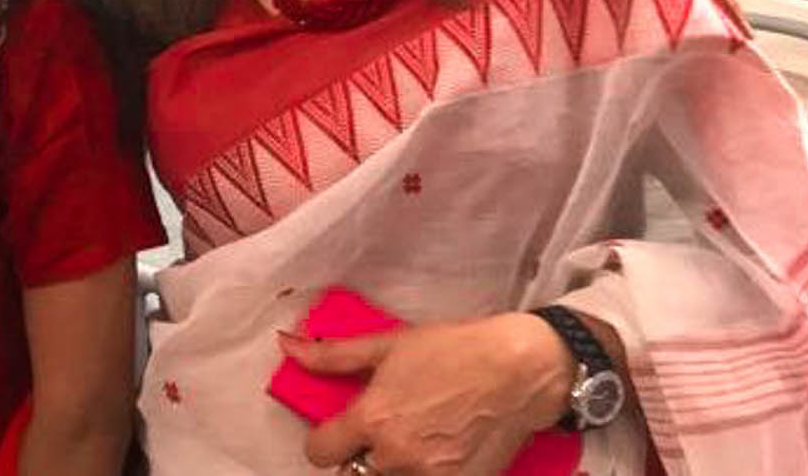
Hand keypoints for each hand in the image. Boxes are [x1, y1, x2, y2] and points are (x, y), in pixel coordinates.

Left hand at [285, 313, 572, 475]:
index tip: (336, 433)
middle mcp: (397, 456)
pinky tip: (434, 455)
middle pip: (353, 475)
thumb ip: (333, 355)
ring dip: (390, 469)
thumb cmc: (453, 351)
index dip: (323, 441)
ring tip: (406, 446)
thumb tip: (287, 346)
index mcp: (372, 420)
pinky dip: (424, 473)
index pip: (319, 452)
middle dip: (359, 458)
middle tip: (375, 440)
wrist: (519, 370)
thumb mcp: (388, 345)